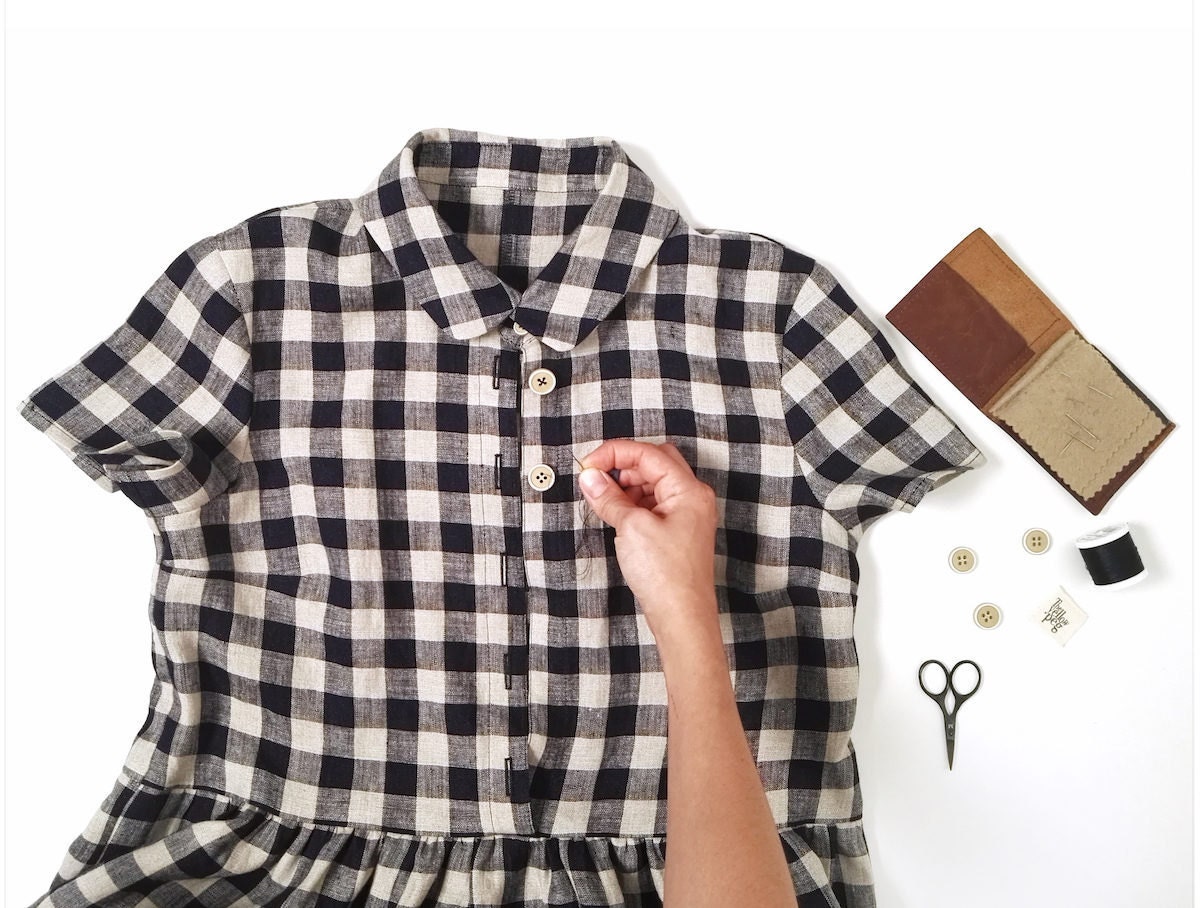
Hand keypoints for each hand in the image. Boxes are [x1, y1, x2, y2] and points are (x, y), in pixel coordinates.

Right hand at [576, 439, 719, 640]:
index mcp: (688, 490)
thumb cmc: (666, 576)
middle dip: (623, 464)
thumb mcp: (631, 528)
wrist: (682, 617)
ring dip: (627, 484)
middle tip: (596, 476)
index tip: (588, 464)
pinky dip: (633, 502)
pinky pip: (654, 503)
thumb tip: (591, 477)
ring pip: (654, 482)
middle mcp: (692, 497)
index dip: (614, 453)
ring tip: (603, 497)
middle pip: (655, 462)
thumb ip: (609, 497)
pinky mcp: (678, 531)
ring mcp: (687, 514)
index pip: (648, 453)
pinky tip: (616, 511)